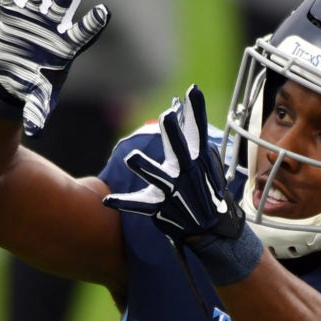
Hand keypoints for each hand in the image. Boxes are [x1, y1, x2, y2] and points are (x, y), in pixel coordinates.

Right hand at [0, 0, 110, 135]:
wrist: (17, 82)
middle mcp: (52, 26)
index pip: (83, 34)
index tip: (104, 12)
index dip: (92, 24)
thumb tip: (35, 129)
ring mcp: (33, 17)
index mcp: (65, 47)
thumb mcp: (37, 102)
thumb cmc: (34, 91)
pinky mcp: (13, 13)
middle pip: (63, 1)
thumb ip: (36, 111)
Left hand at [104, 85, 243, 244]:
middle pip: (180, 150)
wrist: (212, 230)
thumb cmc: (208, 190)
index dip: (196, 110)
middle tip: (167, 116)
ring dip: (146, 168)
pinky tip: (107, 199)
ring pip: (158, 177)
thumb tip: (179, 110)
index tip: (193, 90)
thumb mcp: (208, 165)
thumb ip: (193, 140)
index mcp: (199, 160)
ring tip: (132, 157)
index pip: (198, 131)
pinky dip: (124, 203)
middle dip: (174, 134)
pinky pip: (139, 205)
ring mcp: (173, 192)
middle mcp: (187, 174)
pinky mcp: (159, 208)